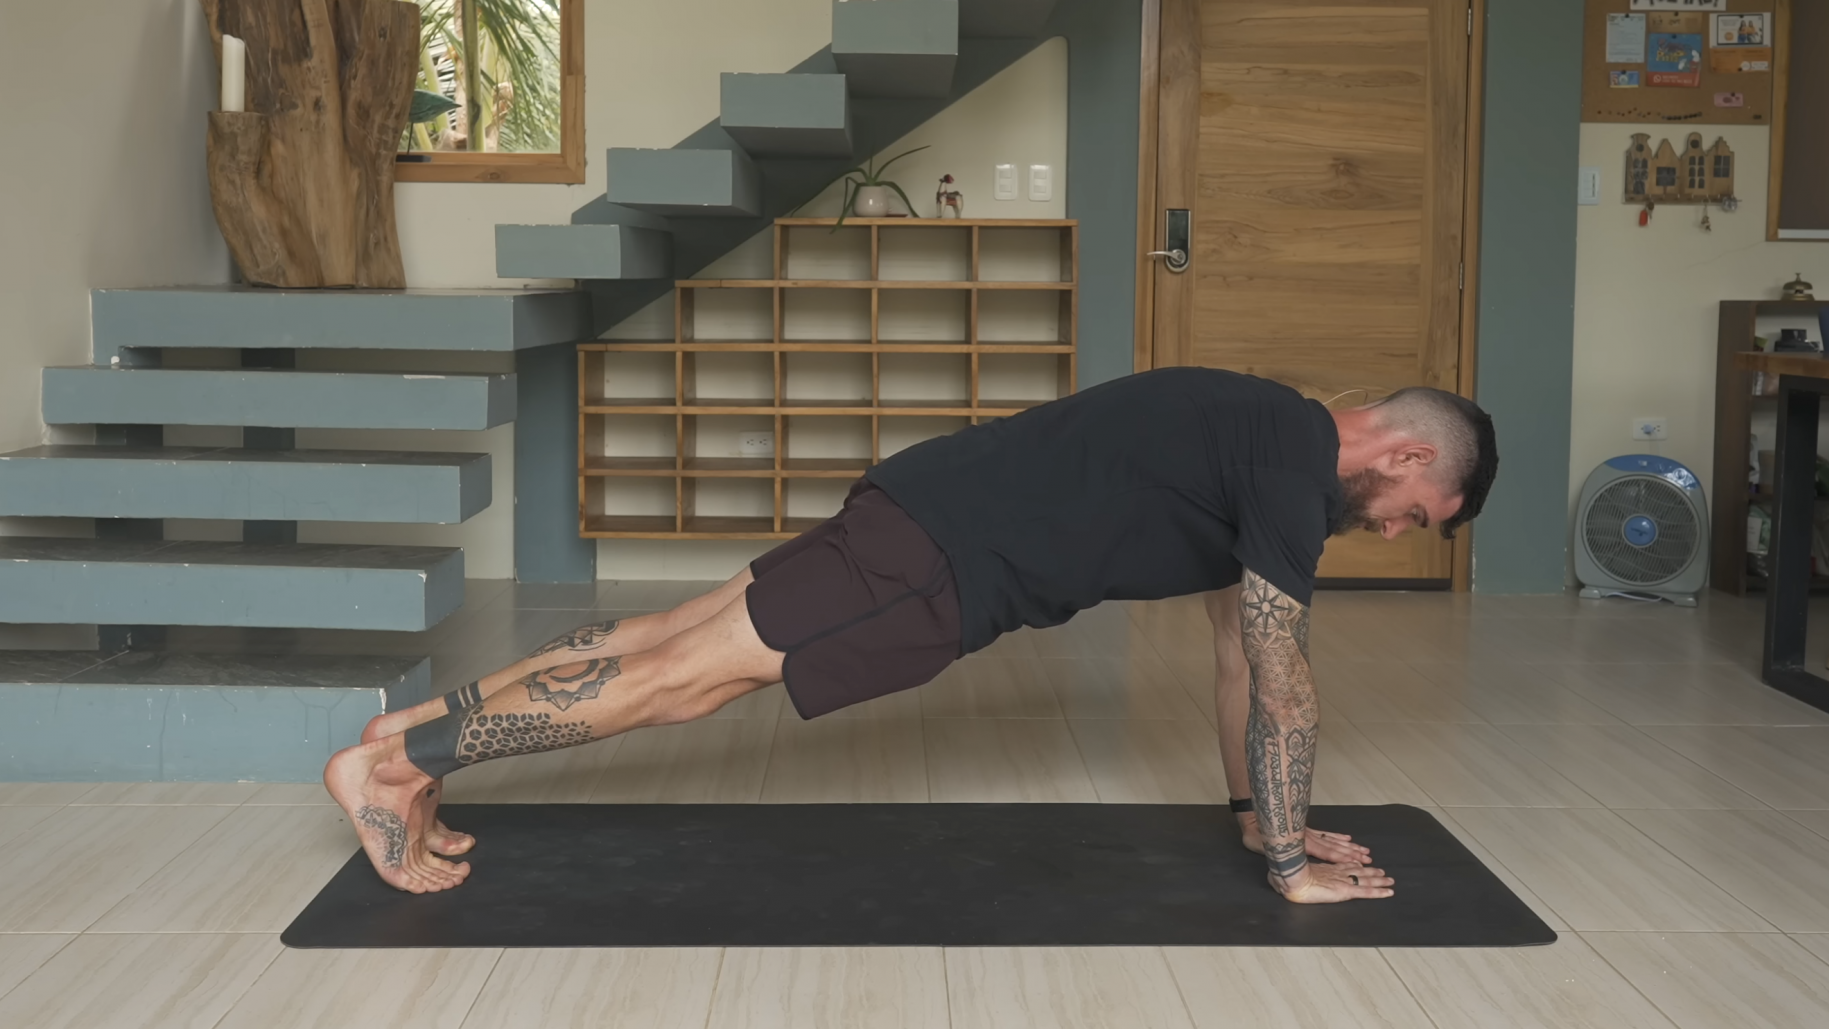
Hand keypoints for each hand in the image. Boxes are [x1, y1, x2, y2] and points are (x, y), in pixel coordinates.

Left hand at [1238, 812, 1371, 864]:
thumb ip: (1274, 853)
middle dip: (1352, 853)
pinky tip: (1347, 838)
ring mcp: (1308, 832)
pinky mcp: (1306, 829)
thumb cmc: (1255, 834)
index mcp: (1299, 843)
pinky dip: (1337, 836)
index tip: (1355, 862)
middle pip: (1334, 846)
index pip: (1324, 852)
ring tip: (1364, 850)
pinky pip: (1326, 833)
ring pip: (1333, 840)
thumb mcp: (1262, 846)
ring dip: (1349, 846)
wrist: (1252, 816)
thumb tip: (1281, 860)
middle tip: (1368, 858)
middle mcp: (1307, 837)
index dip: (1340, 858)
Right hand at [1271, 862, 1395, 903]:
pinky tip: (1388, 892)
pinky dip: (1379, 892)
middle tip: (1382, 872)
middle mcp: (1336, 873)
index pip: (1343, 866)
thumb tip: (1277, 880)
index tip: (1361, 863)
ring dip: (1379, 880)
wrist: (1290, 879)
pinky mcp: (1346, 891)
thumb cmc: (1284, 878)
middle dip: (1370, 872)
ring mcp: (1342, 881)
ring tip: (1390, 880)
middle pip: (1357, 871)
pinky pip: (1366, 892)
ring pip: (1366, 880)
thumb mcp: (1284, 878)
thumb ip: (1285, 879)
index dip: (1353, 864)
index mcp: (1323, 869)